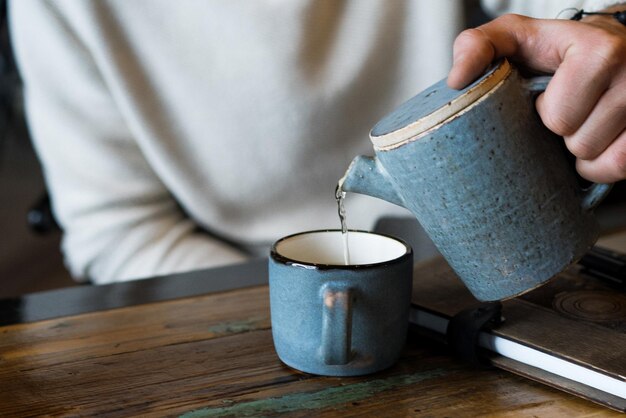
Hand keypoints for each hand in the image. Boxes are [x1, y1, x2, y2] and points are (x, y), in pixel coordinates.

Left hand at [448, 11, 625, 182]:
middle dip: (561, 133)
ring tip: (579, 121)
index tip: (545, 94)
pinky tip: (594, 140)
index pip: (558, 117)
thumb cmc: (553, 48)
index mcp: (596, 50)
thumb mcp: (511, 38)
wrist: (606, 46)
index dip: (544, 112)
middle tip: (564, 109)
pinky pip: (618, 167)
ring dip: (579, 148)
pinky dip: (600, 164)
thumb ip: (477, 47)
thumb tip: (457, 79)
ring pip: (598, 158)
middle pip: (578, 142)